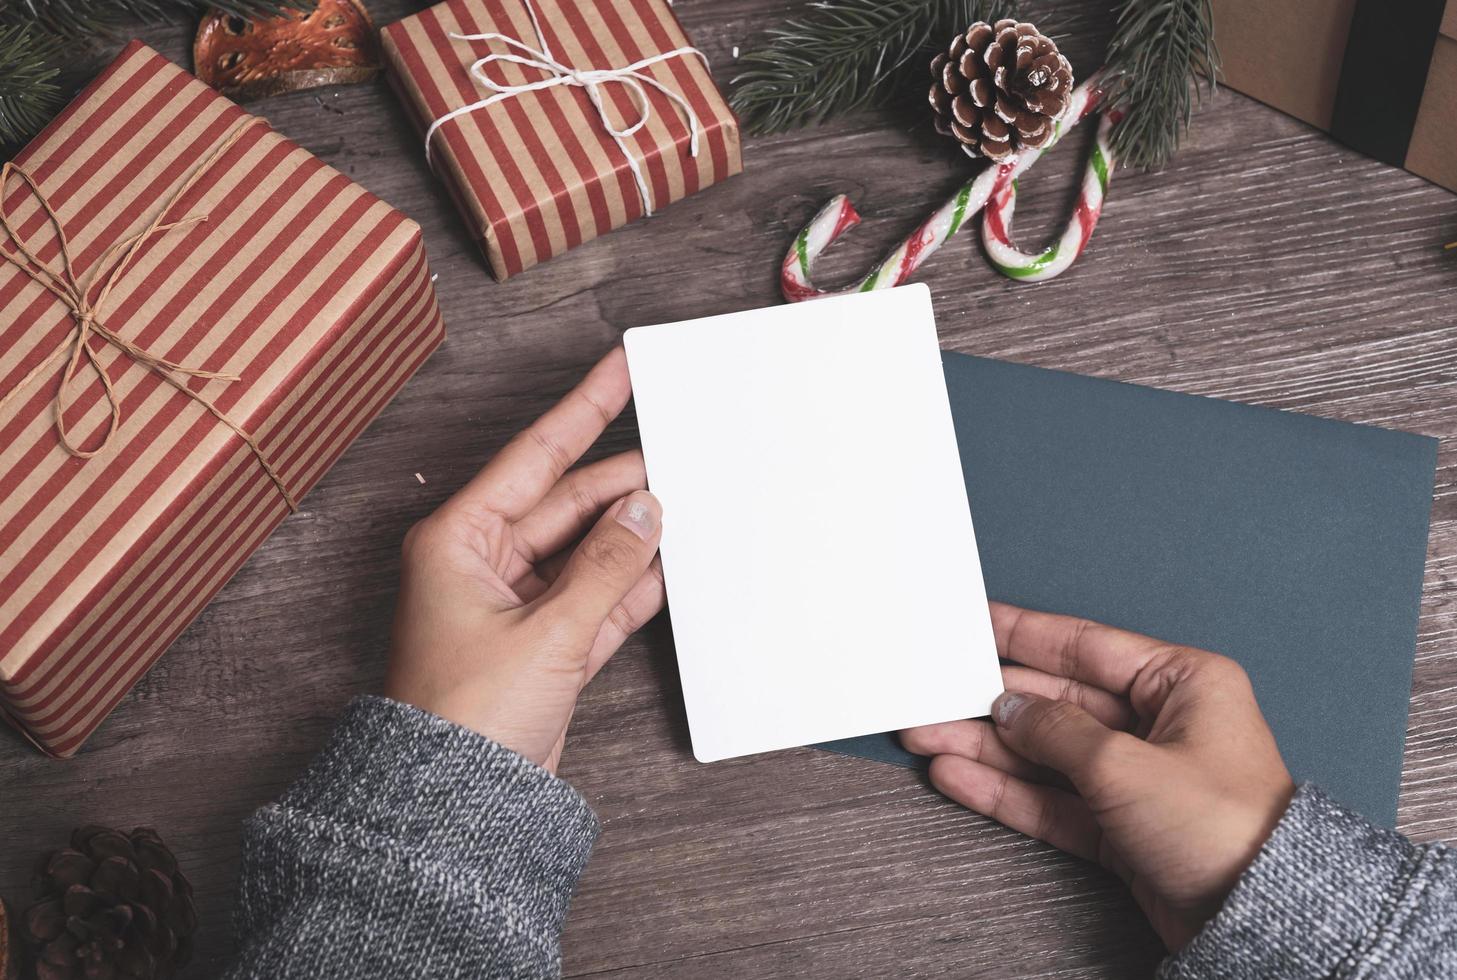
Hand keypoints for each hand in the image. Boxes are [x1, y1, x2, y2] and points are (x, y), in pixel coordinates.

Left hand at [385, 348, 663, 772]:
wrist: (454, 807)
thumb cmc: (466, 716)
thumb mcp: (547, 631)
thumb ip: (606, 566)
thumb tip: (646, 510)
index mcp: (460, 539)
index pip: (536, 456)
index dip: (585, 409)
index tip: (621, 367)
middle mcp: (483, 563)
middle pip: (567, 504)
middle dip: (622, 486)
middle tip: (679, 458)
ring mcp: (514, 605)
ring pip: (586, 552)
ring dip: (630, 538)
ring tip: (684, 507)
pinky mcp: (540, 645)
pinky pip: (593, 599)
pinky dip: (628, 587)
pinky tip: (666, 567)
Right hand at [900, 603, 1294, 948]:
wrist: (1259, 920)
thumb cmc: (1226, 830)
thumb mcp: (1125, 765)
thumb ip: (1056, 730)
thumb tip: (1010, 709)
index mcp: (1182, 684)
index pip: (1085, 647)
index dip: (1023, 635)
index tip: (974, 624)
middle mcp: (1161, 725)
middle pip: (1056, 702)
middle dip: (990, 704)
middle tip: (934, 696)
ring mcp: (1139, 777)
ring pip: (1046, 753)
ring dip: (987, 748)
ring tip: (928, 738)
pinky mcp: (1122, 827)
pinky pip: (1052, 799)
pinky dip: (1006, 790)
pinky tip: (960, 776)